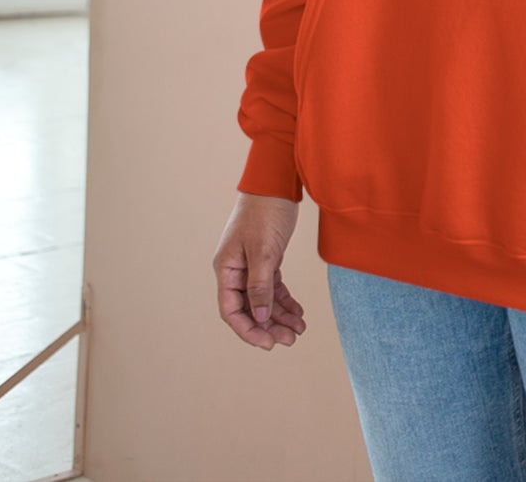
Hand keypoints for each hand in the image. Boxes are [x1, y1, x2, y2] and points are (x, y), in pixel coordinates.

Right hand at [212, 192, 307, 349]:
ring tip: (300, 329)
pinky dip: (285, 300)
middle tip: (291, 339)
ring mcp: (250, 264)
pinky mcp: (266, 257)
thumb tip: (260, 319)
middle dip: (270, 326)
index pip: (232, 311)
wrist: (277, 180)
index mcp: (226, 268)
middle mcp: (235, 269)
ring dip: (280, 316)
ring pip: (263, 299)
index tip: (269, 344)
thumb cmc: (265, 212)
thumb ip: (260, 286)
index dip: (249, 330)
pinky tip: (298, 311)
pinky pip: (273, 286)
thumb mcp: (264, 251)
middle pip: (249, 308)